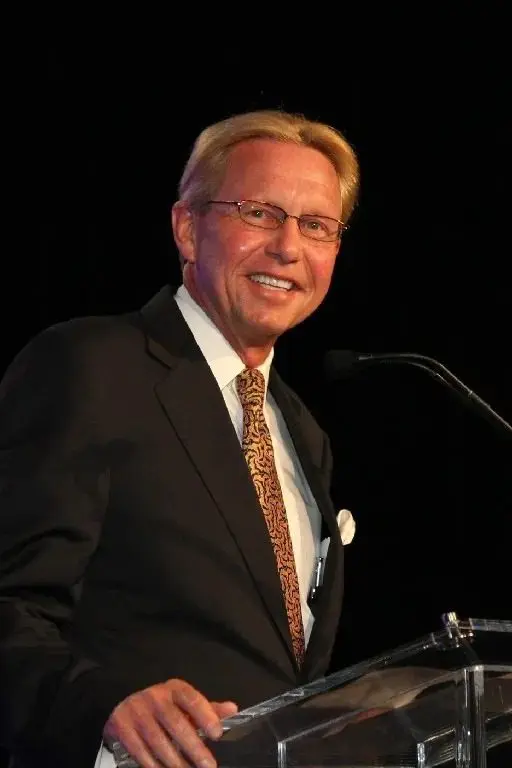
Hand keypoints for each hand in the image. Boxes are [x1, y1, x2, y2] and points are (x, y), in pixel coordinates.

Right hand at [103, 678, 237, 767]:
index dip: (205, 715)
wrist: (124, 708)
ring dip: (175, 761)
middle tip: (209, 765)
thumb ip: (207, 709)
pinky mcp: (121, 726)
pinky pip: (139, 750)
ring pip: (158, 741)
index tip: (217, 734)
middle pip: (176, 723)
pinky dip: (153, 764)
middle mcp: (155, 697)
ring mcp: (137, 711)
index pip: (191, 699)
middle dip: (194, 747)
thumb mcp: (183, 705)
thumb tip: (233, 709)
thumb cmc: (161, 708)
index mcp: (174, 689)